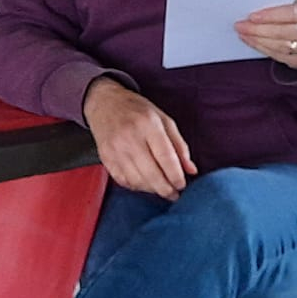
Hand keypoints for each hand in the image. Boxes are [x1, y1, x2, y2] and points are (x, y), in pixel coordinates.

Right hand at [82, 77, 194, 199]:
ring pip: (137, 181)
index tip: (182, 184)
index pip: (166, 157)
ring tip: (161, 188)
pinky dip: (137, 186)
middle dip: (166, 189)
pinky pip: (124, 181)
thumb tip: (191, 170)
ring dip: (152, 189)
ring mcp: (115, 150)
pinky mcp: (106, 158)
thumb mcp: (164, 120)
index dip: (176, 175)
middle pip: (151, 173)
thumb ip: (179, 145)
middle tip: (174, 194)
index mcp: (148, 125)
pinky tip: (144, 183)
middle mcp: (130, 138)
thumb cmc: (137, 111)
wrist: (105, 103)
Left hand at [236, 0, 296, 70]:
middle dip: (259, 29)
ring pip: (281, 46)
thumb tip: (253, 4)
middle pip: (285, 32)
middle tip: (241, 26)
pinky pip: (279, 56)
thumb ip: (279, 3)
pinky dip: (262, 48)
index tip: (252, 16)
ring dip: (258, 40)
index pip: (293, 13)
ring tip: (243, 33)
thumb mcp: (294, 3)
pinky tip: (251, 41)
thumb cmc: (296, 13)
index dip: (272, 15)